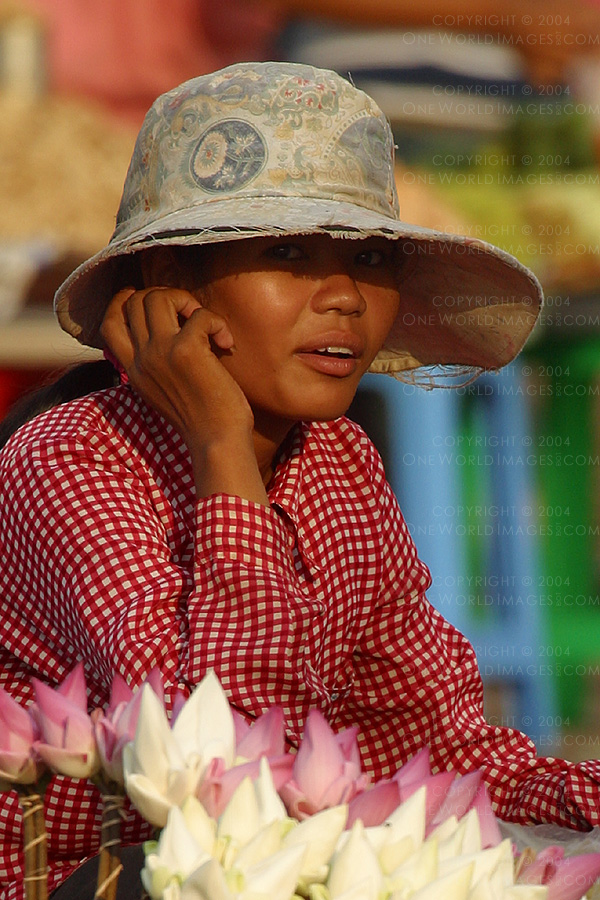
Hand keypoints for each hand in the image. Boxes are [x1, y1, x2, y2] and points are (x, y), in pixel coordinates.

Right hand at [100, 287, 268, 503]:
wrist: (217, 442)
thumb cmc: (202, 419)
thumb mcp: (164, 392)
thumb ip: (156, 365)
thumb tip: (169, 331)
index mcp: (133, 371)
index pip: (109, 324)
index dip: (122, 300)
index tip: (140, 293)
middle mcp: (142, 360)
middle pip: (134, 302)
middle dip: (164, 295)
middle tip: (189, 314)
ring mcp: (161, 353)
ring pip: (158, 297)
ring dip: (186, 301)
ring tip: (206, 325)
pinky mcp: (187, 351)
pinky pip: (200, 315)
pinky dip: (218, 323)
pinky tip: (226, 344)